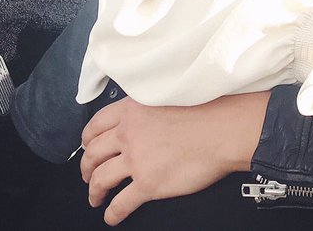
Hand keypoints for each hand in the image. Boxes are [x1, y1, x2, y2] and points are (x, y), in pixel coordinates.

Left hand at [79, 92, 266, 225]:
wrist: (225, 129)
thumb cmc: (209, 110)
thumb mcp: (168, 96)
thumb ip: (148, 108)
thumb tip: (143, 119)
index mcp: (132, 109)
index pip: (96, 125)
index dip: (88, 139)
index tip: (88, 146)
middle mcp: (129, 133)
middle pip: (93, 153)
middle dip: (86, 167)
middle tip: (87, 174)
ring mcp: (136, 160)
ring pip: (101, 179)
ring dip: (94, 191)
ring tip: (96, 197)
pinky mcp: (148, 184)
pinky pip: (121, 203)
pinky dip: (112, 213)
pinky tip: (112, 216)